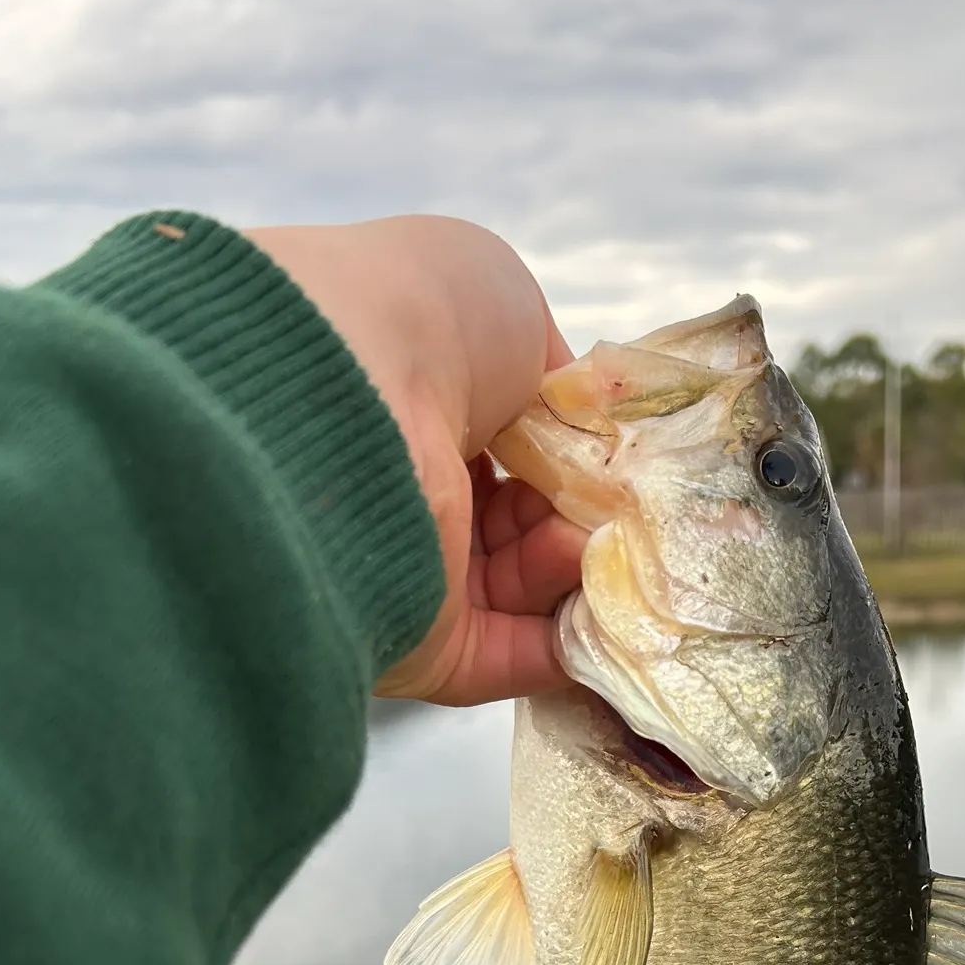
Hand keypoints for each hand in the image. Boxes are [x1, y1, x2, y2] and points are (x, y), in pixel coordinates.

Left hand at [244, 216, 586, 705]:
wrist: (347, 385)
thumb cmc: (419, 315)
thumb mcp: (507, 304)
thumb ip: (552, 374)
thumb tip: (579, 430)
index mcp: (413, 406)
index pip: (512, 450)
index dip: (572, 456)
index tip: (616, 459)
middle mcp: (404, 492)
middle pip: (526, 526)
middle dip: (582, 517)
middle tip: (616, 506)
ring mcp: (409, 573)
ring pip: (528, 593)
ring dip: (578, 569)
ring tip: (589, 540)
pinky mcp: (420, 647)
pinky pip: (515, 660)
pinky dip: (572, 643)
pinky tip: (606, 609)